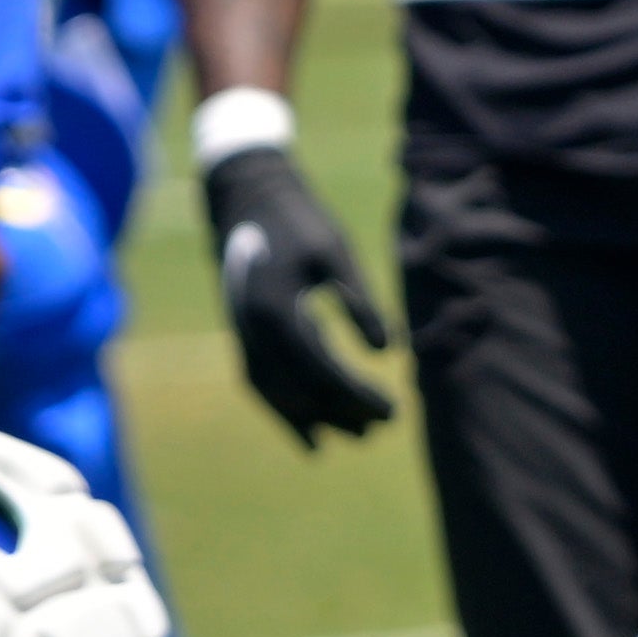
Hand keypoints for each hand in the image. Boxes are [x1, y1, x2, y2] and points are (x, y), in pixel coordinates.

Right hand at [206, 142, 396, 442]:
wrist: (247, 200)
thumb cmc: (300, 222)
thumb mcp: (337, 254)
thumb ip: (360, 301)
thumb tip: (386, 351)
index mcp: (277, 310)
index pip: (323, 370)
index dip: (358, 395)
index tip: (394, 410)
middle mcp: (254, 331)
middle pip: (300, 389)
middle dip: (342, 412)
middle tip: (384, 426)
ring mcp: (243, 335)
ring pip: (277, 394)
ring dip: (314, 419)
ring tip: (355, 436)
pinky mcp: (244, 334)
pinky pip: (262, 383)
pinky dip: (285, 410)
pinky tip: (312, 434)